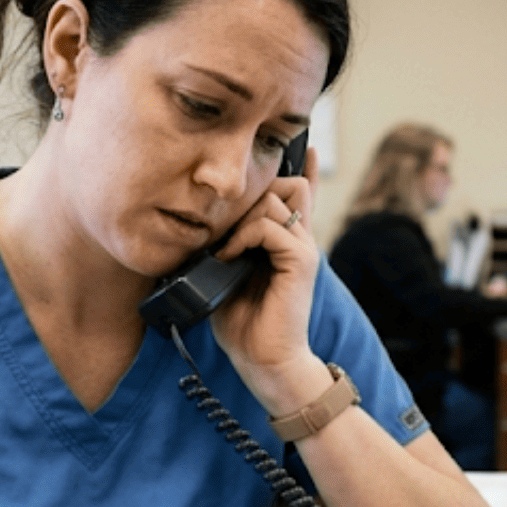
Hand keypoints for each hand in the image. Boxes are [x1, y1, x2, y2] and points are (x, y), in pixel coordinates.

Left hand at [209, 148, 328, 412]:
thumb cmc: (242, 323)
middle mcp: (298, 239)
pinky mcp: (301, 260)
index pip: (298, 193)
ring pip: (278, 196)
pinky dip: (245, 236)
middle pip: (287, 183)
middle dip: (255, 191)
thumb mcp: (225, 275)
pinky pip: (271, 225)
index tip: (304, 146)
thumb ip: (225, 246)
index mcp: (285, 241)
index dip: (301, 168)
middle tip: (226, 226)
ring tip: (226, 247)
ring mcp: (303, 247)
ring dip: (244, 215)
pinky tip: (230, 257)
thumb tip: (202, 225)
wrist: (265, 361)